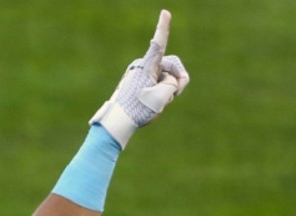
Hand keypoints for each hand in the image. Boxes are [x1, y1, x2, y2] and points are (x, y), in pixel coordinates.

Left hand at [90, 9, 189, 147]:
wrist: (118, 122)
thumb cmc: (138, 109)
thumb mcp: (162, 97)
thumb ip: (172, 84)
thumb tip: (169, 82)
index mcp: (147, 66)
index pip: (158, 44)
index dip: (163, 28)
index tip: (165, 12)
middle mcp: (144, 66)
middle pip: (172, 65)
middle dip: (178, 79)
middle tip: (175, 94)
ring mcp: (143, 74)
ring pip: (167, 77)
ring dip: (168, 90)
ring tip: (156, 102)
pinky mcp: (142, 82)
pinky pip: (159, 84)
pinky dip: (161, 93)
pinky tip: (152, 103)